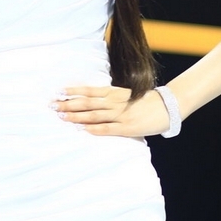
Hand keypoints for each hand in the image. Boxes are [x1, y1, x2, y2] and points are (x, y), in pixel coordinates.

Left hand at [52, 85, 170, 137]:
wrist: (168, 106)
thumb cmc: (146, 101)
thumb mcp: (127, 95)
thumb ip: (112, 97)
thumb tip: (93, 100)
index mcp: (115, 92)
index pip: (90, 90)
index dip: (74, 91)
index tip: (59, 91)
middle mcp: (115, 102)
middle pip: (87, 102)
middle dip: (68, 104)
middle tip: (52, 105)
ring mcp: (121, 114)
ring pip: (94, 115)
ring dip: (76, 116)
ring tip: (62, 117)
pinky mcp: (127, 127)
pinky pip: (107, 128)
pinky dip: (94, 129)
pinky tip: (82, 129)